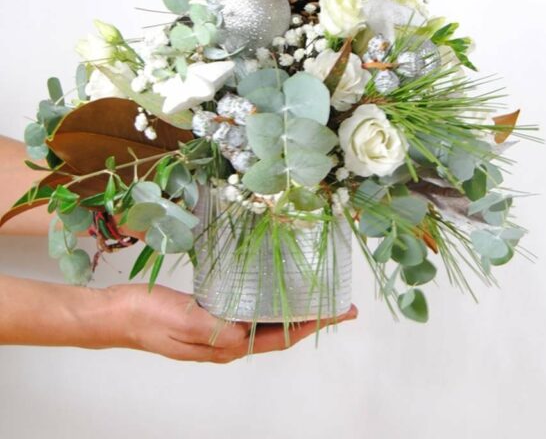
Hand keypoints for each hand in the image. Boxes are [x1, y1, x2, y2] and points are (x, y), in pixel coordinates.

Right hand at [110, 283, 357, 362]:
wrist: (118, 314)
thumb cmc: (149, 317)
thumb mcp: (186, 322)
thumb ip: (220, 330)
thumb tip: (250, 333)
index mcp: (227, 344)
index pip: (282, 337)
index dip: (314, 324)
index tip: (340, 313)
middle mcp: (228, 340)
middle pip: (280, 331)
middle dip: (311, 318)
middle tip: (338, 304)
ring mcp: (219, 328)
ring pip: (267, 321)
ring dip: (293, 310)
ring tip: (313, 295)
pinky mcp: (210, 314)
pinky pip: (249, 309)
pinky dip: (268, 301)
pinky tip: (272, 288)